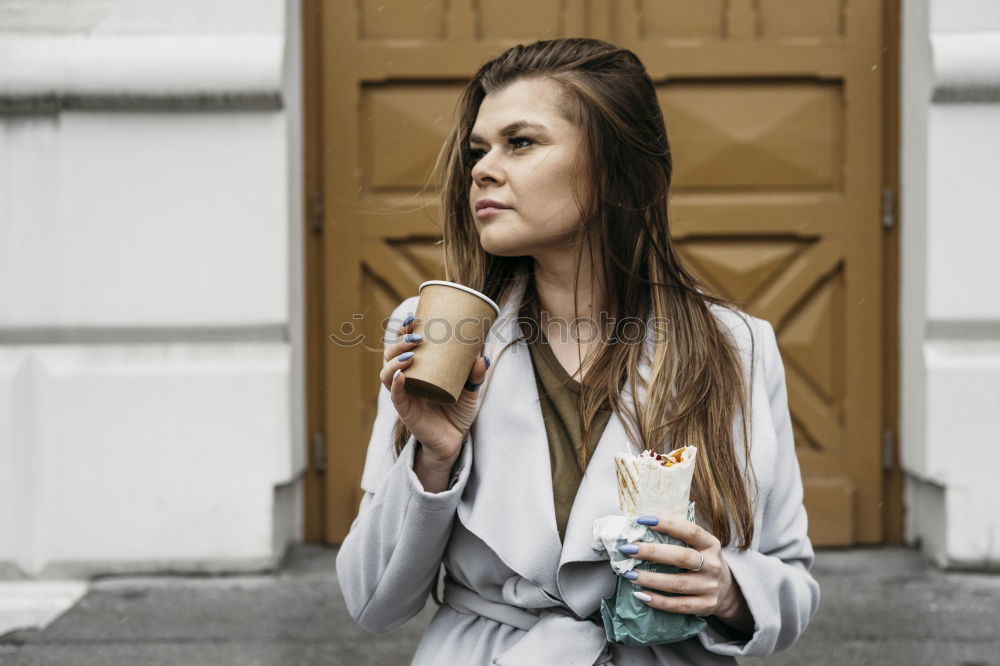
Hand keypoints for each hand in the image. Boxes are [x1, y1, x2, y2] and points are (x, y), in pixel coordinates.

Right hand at [379, 312, 489, 470]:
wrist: (454, 441)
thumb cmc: (458, 412)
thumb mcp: (471, 391)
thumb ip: (476, 375)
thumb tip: (482, 357)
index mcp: (419, 368)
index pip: (405, 344)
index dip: (405, 330)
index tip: (413, 317)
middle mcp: (407, 378)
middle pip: (391, 354)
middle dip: (400, 342)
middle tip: (417, 336)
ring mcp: (404, 394)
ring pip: (387, 372)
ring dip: (395, 360)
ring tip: (410, 354)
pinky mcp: (406, 410)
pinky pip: (395, 396)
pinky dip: (394, 384)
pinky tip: (400, 376)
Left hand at [618, 515, 753, 634]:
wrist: (726, 590)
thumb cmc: (701, 560)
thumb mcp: (698, 546)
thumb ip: (677, 537)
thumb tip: (641, 525)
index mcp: (710, 544)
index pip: (690, 531)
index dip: (667, 524)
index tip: (642, 520)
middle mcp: (713, 564)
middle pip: (681, 557)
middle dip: (652, 552)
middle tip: (629, 549)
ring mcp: (710, 587)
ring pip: (677, 584)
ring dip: (650, 579)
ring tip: (629, 574)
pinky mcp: (706, 605)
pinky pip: (679, 605)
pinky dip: (658, 601)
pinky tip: (641, 595)